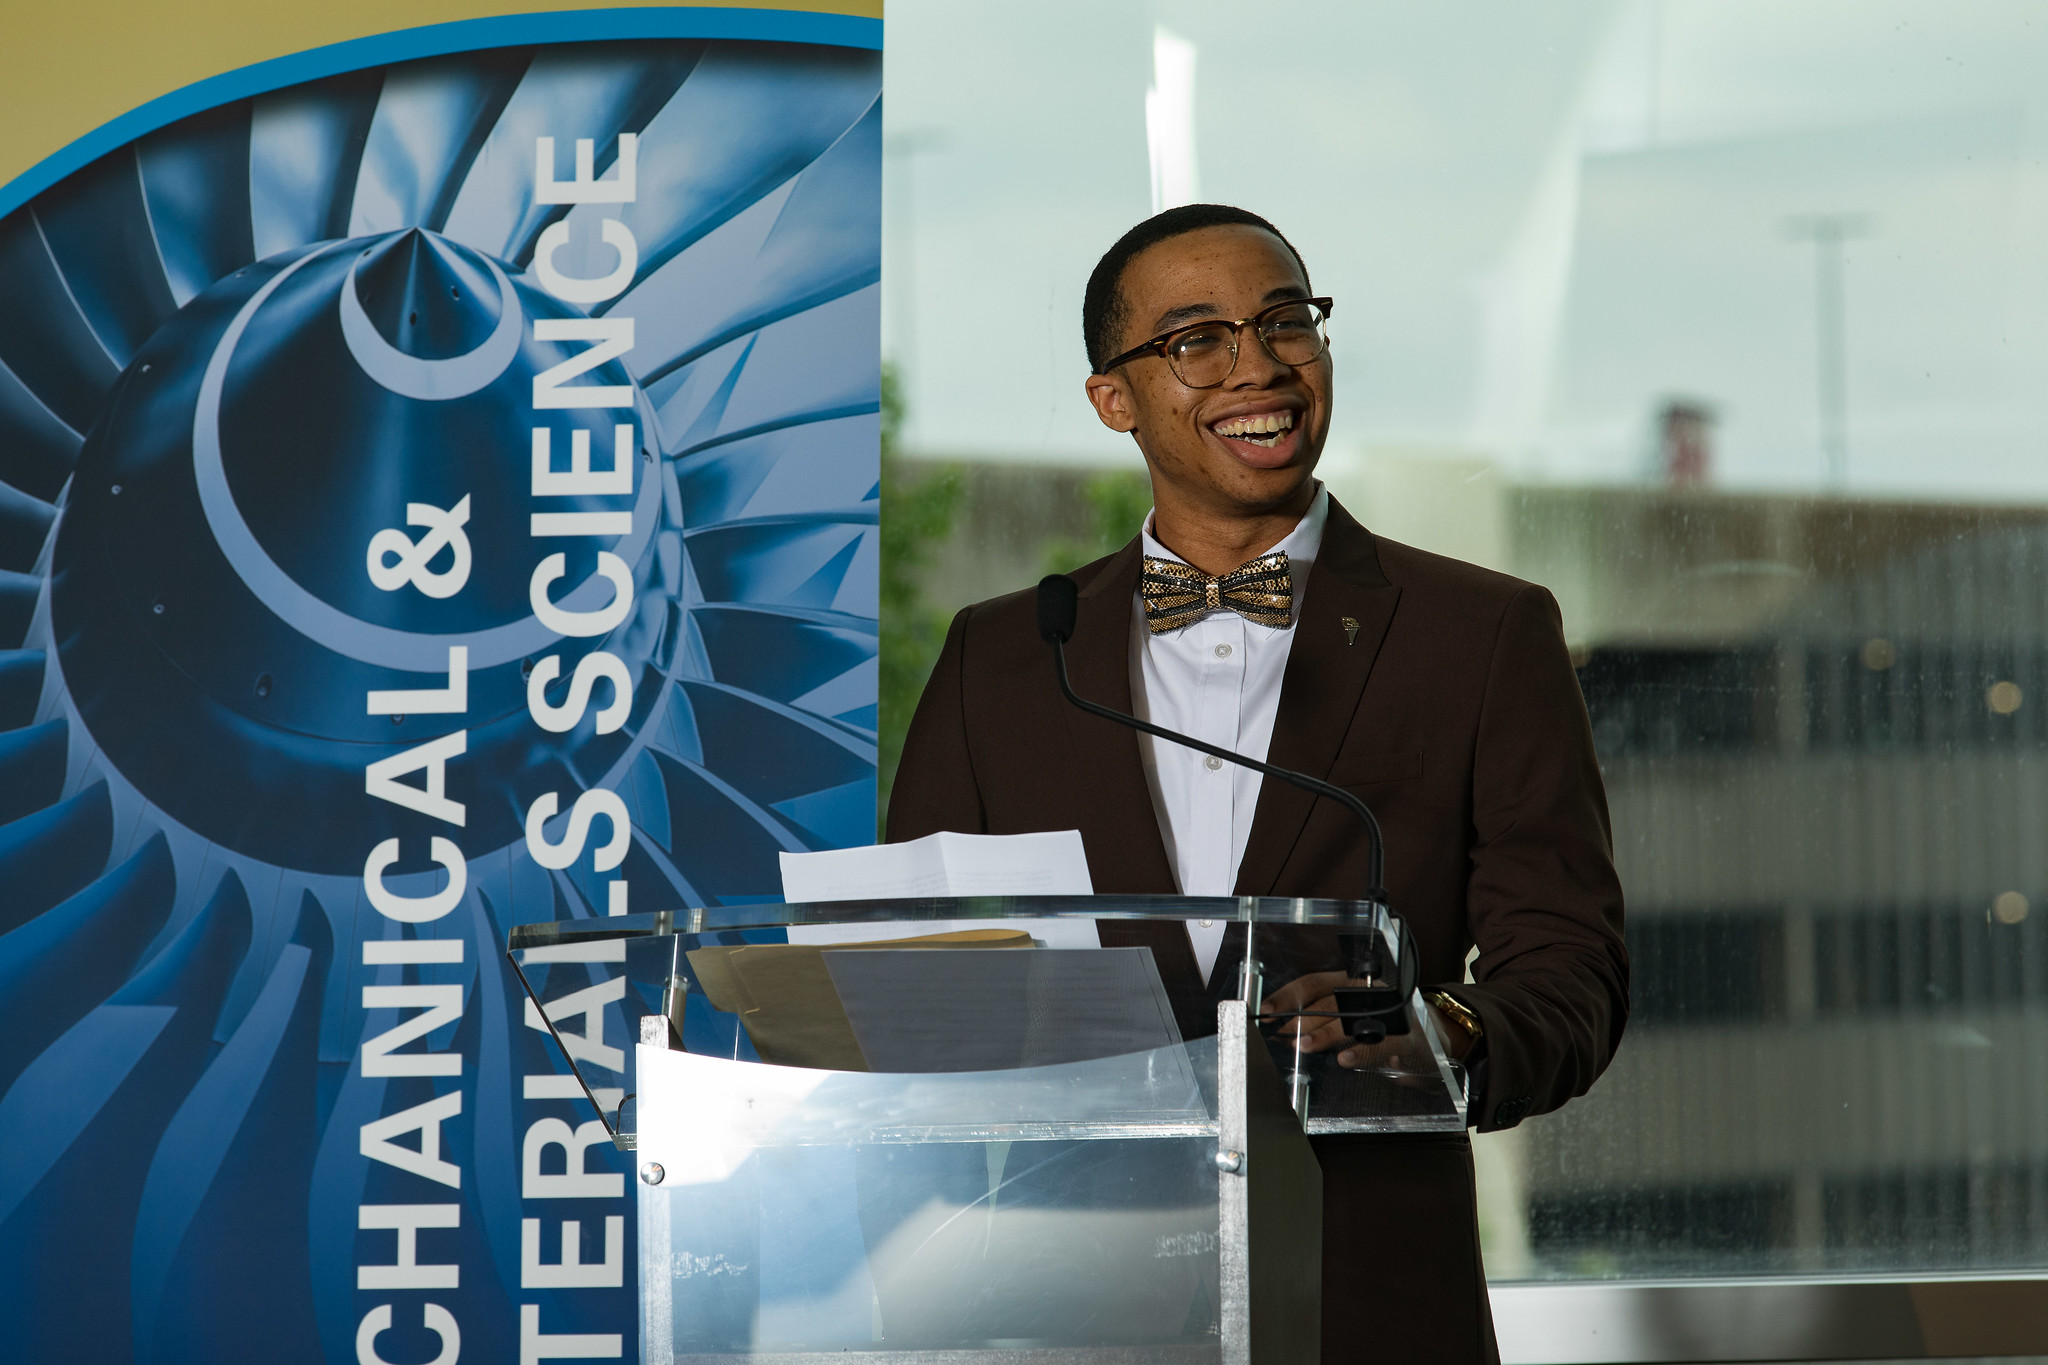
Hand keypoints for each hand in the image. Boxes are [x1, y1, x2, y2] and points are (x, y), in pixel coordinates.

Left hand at [1261, 973, 1476, 1069]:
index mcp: (1355, 982)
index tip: (1267, 1011)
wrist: (1440, 1036)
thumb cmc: (1389, 1025)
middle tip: (1284, 1034)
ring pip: (1354, 1019)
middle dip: (1303, 1018)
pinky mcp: (1411, 1039)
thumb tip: (1286, 1031)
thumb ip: (1326, 1021)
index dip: (1289, 996)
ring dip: (1327, 1033)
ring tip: (1306, 1045)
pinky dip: (1362, 1051)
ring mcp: (1393, 1014)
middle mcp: (1373, 991)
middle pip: (1331, 1000)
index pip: (1315, 983)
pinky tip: (1345, 1059)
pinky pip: (1383, 1044)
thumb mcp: (1356, 1016)